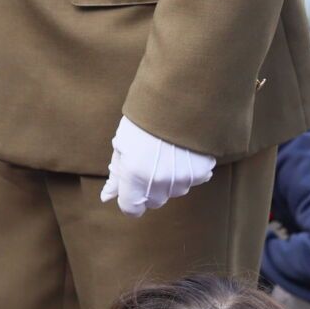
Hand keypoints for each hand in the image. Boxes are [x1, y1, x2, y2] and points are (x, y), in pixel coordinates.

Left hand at [100, 115, 215, 217]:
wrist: (177, 100)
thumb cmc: (143, 120)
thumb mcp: (122, 144)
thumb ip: (116, 174)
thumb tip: (107, 196)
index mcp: (134, 174)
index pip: (131, 208)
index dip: (129, 202)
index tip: (129, 193)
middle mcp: (159, 181)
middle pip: (154, 202)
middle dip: (147, 190)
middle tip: (147, 166)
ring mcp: (183, 178)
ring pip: (174, 192)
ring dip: (168, 182)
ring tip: (165, 155)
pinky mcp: (202, 171)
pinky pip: (193, 180)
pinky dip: (187, 172)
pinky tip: (182, 153)